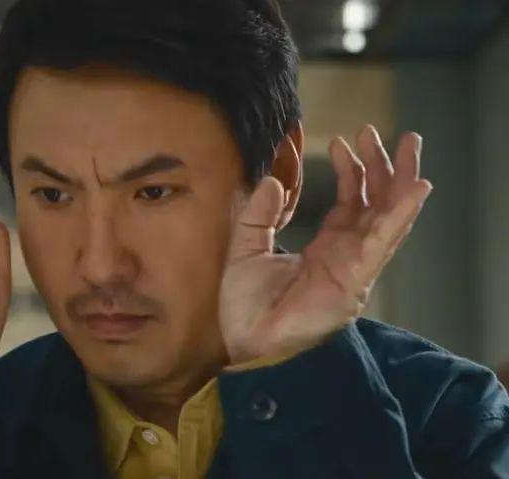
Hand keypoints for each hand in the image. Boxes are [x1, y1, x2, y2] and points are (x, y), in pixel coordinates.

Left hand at [219, 125, 432, 363]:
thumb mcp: (246, 248)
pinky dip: (400, 215)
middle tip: (382, 134)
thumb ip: (259, 214)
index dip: (352, 172)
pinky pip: (382, 241)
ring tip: (407, 144)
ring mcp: (354, 267)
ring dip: (399, 181)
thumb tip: (272, 179)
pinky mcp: (354, 279)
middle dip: (384, 168)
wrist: (245, 341)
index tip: (343, 142)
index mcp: (326, 248)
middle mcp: (346, 255)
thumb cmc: (246, 305)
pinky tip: (415, 189)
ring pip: (388, 217)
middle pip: (376, 204)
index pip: (350, 203)